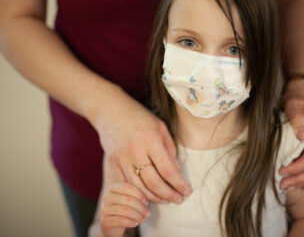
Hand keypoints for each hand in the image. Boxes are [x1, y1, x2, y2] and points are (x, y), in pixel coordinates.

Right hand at [93, 88, 191, 203]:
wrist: (111, 111)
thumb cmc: (139, 116)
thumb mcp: (160, 127)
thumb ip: (170, 149)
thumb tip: (177, 171)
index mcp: (150, 140)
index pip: (168, 170)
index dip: (179, 184)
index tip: (187, 191)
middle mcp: (135, 151)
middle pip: (154, 183)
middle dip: (169, 195)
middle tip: (179, 199)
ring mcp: (121, 158)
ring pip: (139, 187)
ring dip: (154, 198)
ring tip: (166, 199)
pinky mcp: (113, 163)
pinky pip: (126, 184)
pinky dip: (138, 192)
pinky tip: (148, 194)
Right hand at [101, 182, 149, 236]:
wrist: (112, 225)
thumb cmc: (124, 208)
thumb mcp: (129, 198)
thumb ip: (137, 194)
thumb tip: (149, 196)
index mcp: (113, 188)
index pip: (128, 187)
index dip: (139, 194)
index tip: (146, 202)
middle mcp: (107, 197)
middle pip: (128, 199)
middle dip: (141, 207)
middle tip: (147, 214)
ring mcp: (104, 209)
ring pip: (126, 211)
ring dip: (138, 216)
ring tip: (142, 219)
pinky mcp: (105, 221)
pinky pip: (120, 221)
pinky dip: (131, 222)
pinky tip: (135, 223)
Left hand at [279, 80, 303, 189]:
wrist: (300, 95)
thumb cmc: (294, 100)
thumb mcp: (293, 105)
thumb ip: (297, 117)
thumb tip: (302, 135)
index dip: (298, 167)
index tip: (282, 171)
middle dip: (299, 178)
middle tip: (282, 184)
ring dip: (303, 180)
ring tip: (287, 186)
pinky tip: (300, 185)